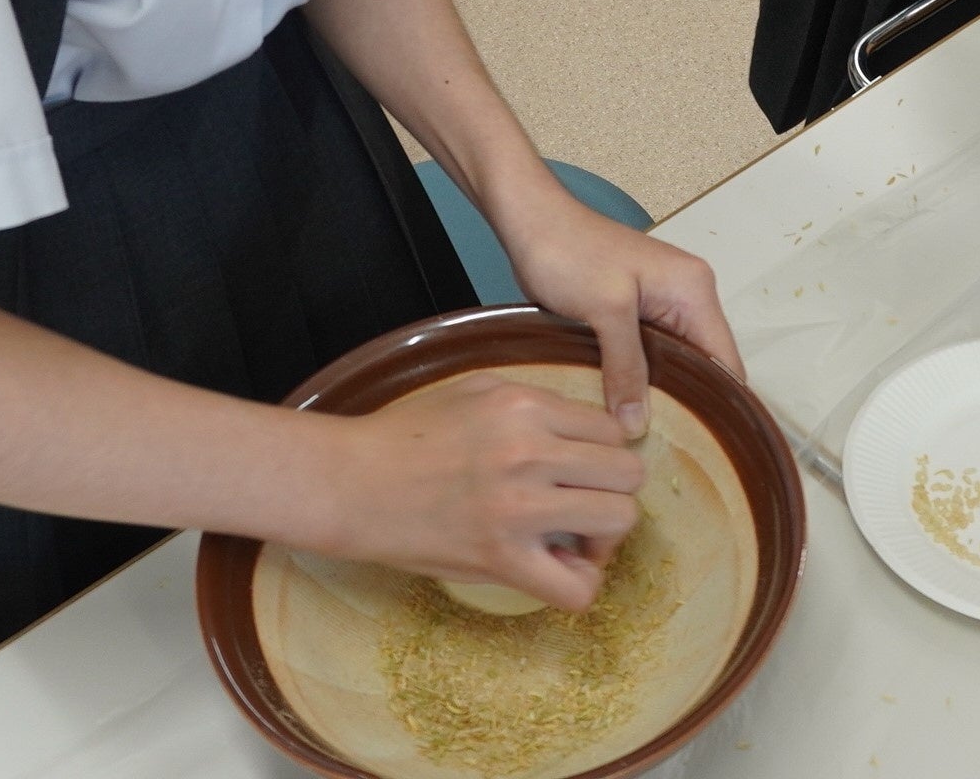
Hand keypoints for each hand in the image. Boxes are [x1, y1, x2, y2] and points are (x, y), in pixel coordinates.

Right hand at [323, 372, 644, 609]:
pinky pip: (577, 587)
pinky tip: (556, 570)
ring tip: (573, 538)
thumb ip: (536, 404)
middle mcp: (530, 453)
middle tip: (582, 503)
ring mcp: (518, 509)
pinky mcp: (500, 560)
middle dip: (613, 490)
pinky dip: (579, 584)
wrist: (350, 482)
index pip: (613, 429)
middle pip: (629, 474)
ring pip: (618, 522)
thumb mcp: (477, 390)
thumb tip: (587, 431)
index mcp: (525, 407)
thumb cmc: (406, 432)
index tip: (582, 468)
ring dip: (604, 535)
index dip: (604, 451)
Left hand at [490, 175, 743, 439]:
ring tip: (649, 442)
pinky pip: (650, 357)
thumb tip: (638, 425)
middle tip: (673, 453)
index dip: (722, 405)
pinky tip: (625, 413)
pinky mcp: (632, 315)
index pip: (725, 360)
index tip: (709, 449)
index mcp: (693, 291)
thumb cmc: (570, 252)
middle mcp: (686, 298)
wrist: (531, 221)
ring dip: (662, 396)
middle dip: (690, 407)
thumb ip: (627, 368)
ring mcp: (659, 307)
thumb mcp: (605, 311)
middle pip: (703, 366)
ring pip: (674, 365)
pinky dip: (640, 382)